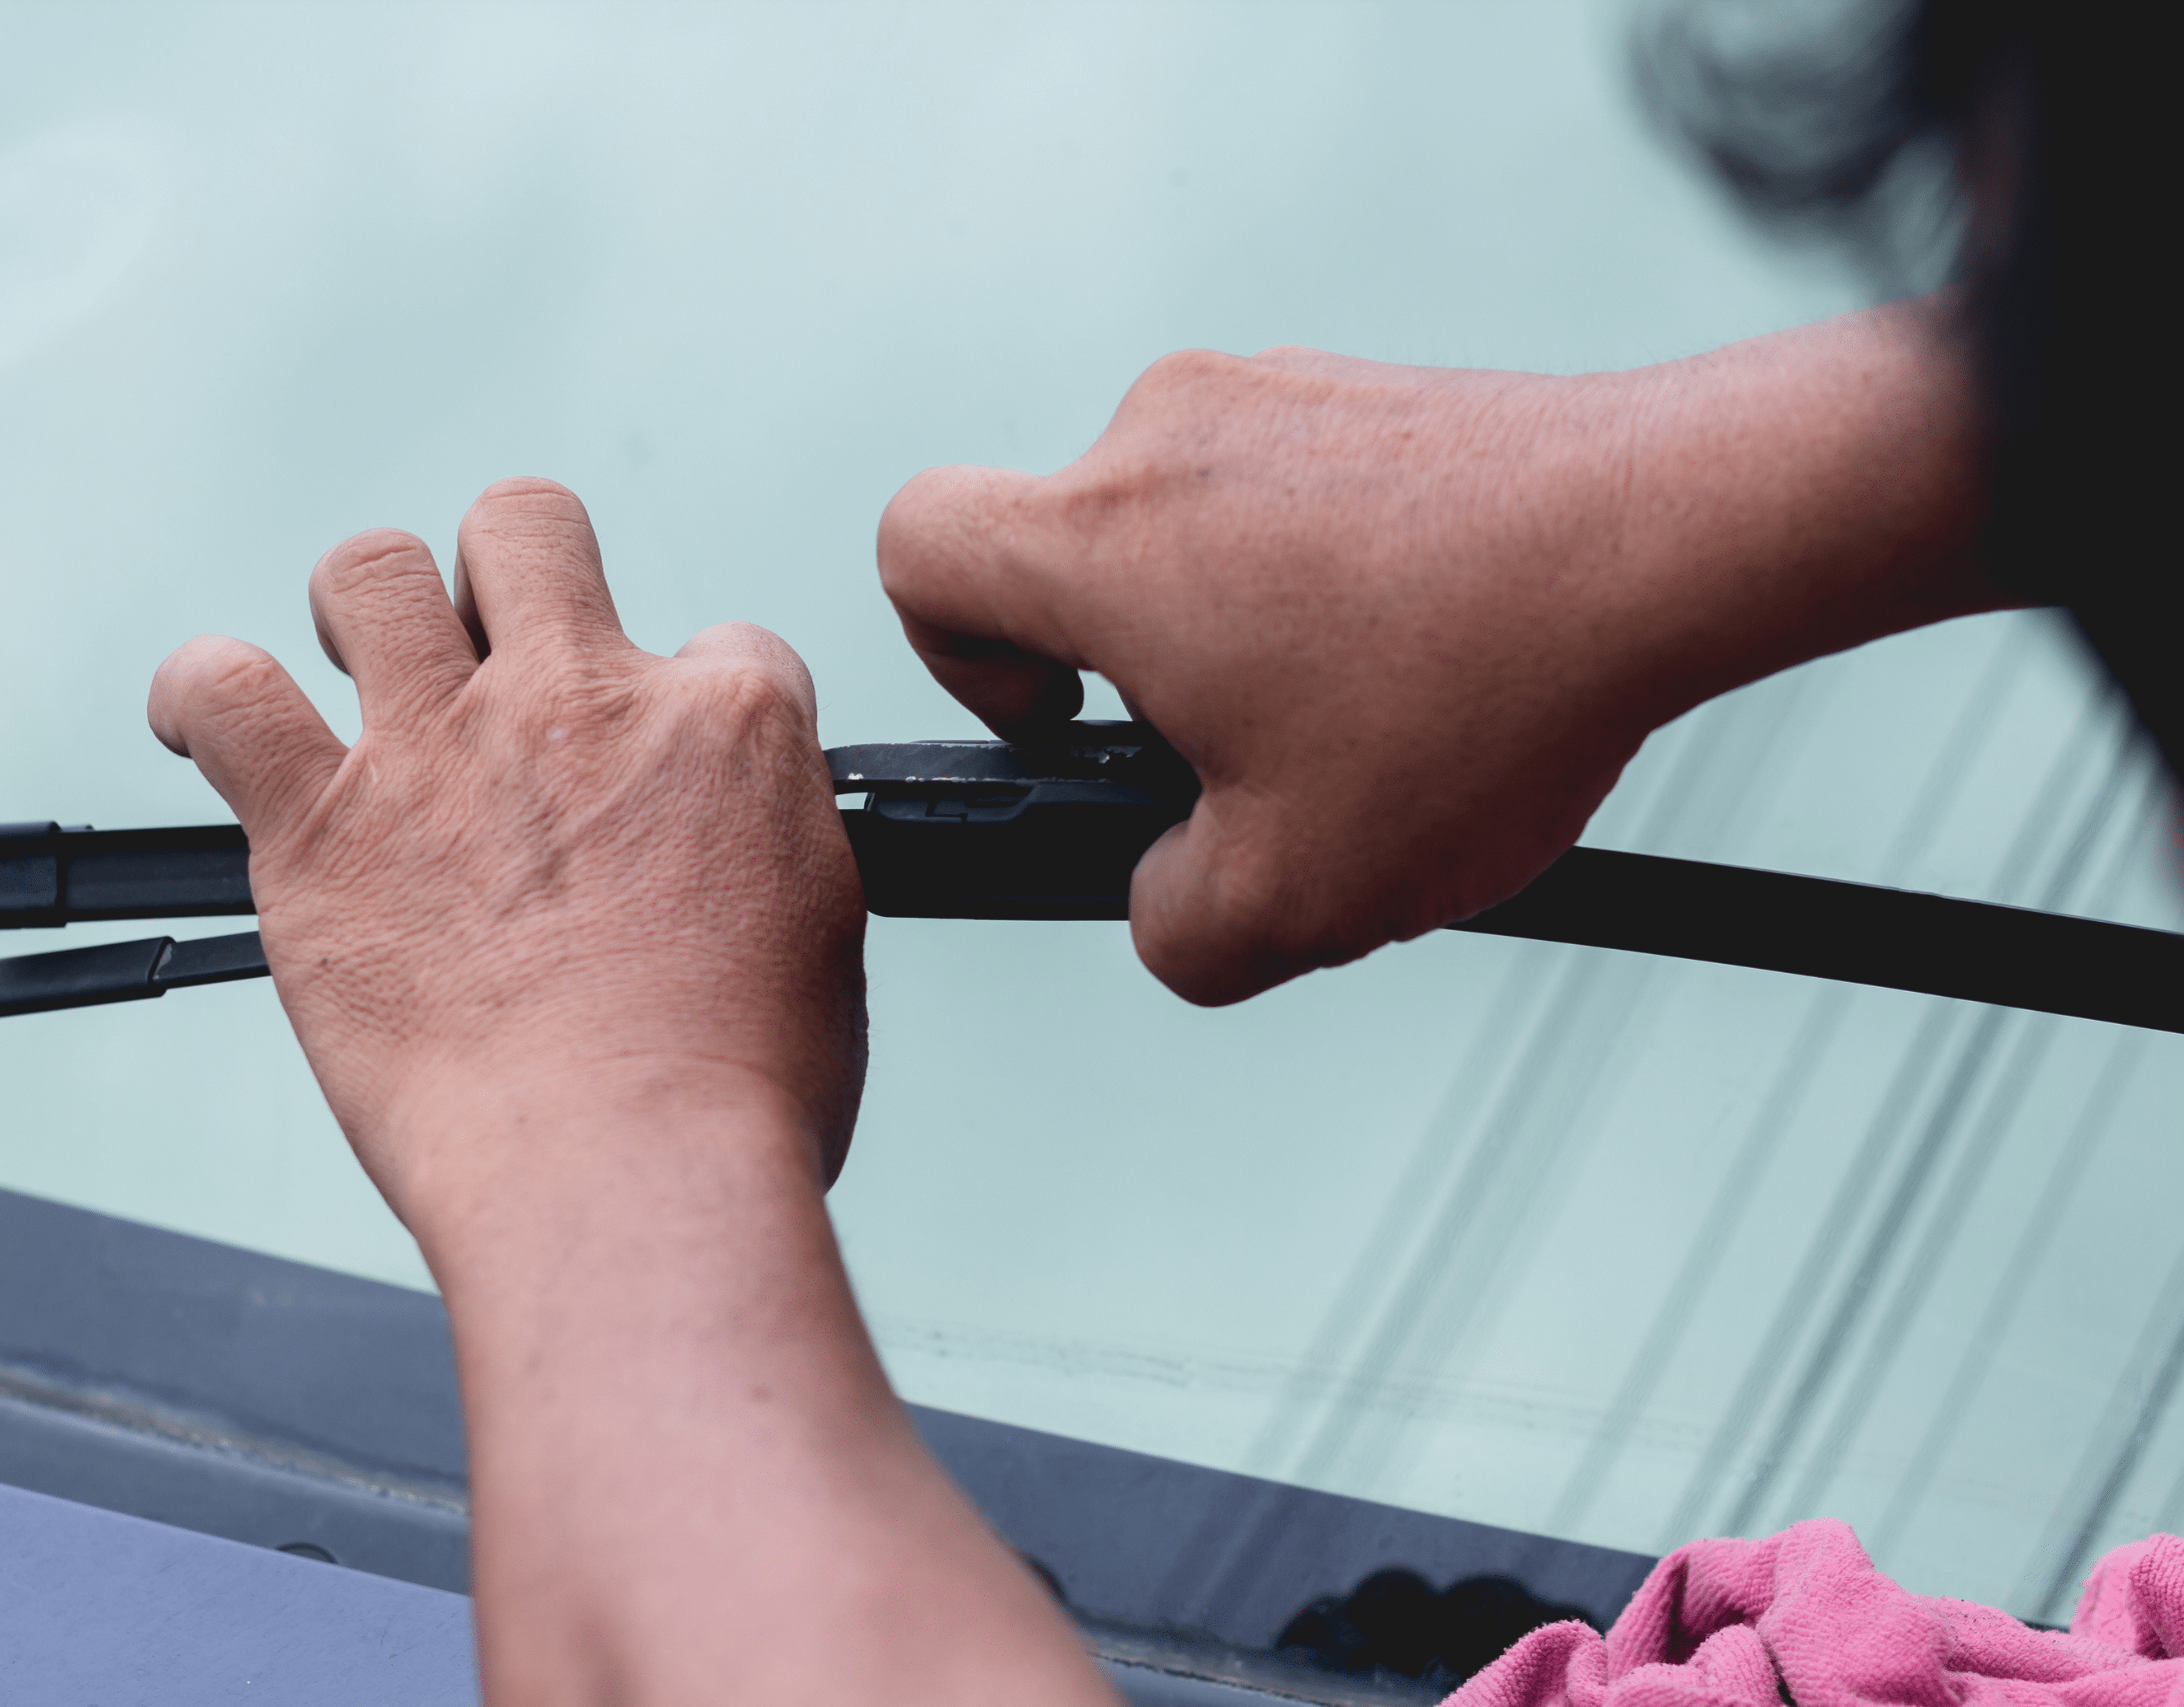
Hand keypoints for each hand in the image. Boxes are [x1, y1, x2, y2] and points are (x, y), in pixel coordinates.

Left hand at [147, 484, 1107, 1706]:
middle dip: (513, 571)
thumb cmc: (729, 1098)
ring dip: (366, 605)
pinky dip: (200, 695)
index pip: (715, 644)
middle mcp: (581, 701)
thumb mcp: (819, 934)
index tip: (652, 764)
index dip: (680, 700)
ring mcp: (443, 751)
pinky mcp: (321, 827)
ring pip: (373, 572)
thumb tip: (737, 836)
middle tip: (498, 653)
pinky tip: (208, 722)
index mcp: (726, 726)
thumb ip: (768, 843)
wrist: (628, 1179)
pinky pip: (222, 695)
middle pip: (529, 532)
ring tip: (360, 659)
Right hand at [879, 306, 1996, 1005]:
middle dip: (1137, 678)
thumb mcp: (1297, 895)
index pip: (913, 548)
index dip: (951, 657)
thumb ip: (1171, 935)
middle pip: (1065, 557)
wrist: (1679, 536)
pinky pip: (1291, 496)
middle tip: (1252, 762)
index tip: (1065, 719)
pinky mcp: (1369, 390)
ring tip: (1374, 721)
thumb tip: (1165, 911)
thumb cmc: (1483, 695)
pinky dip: (1331, 584)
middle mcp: (1166, 432)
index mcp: (1103, 539)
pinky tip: (1437, 663)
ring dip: (1245, 635)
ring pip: (1189, 533)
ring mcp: (1277, 392)